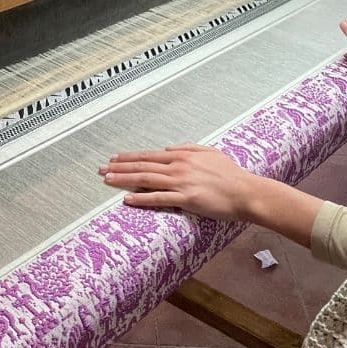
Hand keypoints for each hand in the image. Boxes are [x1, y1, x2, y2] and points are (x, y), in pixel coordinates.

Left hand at [98, 143, 260, 220]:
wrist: (246, 192)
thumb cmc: (230, 174)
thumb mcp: (209, 152)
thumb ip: (188, 148)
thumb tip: (169, 148)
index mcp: (182, 156)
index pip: (148, 156)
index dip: (129, 157)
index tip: (113, 158)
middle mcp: (178, 167)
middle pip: (142, 166)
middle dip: (119, 167)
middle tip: (100, 169)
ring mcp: (181, 182)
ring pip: (146, 180)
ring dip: (124, 180)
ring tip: (107, 180)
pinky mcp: (187, 199)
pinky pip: (159, 198)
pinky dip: (141, 198)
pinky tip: (127, 199)